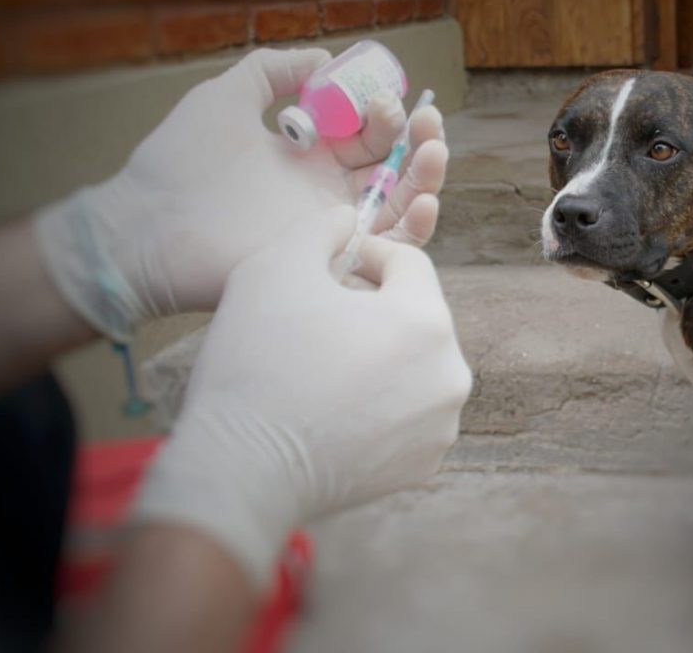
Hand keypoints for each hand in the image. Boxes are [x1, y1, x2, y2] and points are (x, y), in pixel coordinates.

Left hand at [33, 47, 447, 340]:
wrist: (146, 228)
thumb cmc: (177, 163)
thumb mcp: (224, 96)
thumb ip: (270, 70)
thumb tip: (325, 57)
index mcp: (310, 154)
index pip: (368, 133)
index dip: (387, 114)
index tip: (388, 96)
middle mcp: (327, 191)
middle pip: (396, 168)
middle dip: (420, 141)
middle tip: (427, 123)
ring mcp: (331, 229)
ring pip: (401, 206)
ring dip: (428, 178)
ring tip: (435, 151)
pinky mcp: (330, 262)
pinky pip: (387, 250)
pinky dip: (416, 227)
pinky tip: (424, 200)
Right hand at [133, 206, 471, 586]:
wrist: (241, 471)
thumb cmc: (257, 363)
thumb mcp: (276, 266)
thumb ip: (324, 226)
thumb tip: (350, 221)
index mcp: (426, 321)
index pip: (409, 264)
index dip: (367, 255)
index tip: (329, 268)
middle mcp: (451, 374)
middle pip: (416, 316)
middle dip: (375, 307)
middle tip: (321, 317)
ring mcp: (441, 426)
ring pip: (415, 365)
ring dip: (380, 355)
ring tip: (326, 363)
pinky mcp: (424, 465)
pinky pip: (409, 413)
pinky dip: (381, 403)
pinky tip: (335, 406)